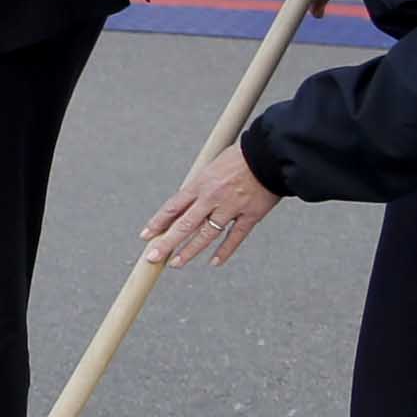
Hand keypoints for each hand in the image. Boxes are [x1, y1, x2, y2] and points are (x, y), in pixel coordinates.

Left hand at [143, 144, 283, 269]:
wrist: (270, 153)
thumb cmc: (241, 156)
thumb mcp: (212, 166)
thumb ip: (200, 186)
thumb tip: (186, 204)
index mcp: (200, 183)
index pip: (173, 207)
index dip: (158, 223)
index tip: (146, 236)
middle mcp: (212, 197)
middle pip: (184, 225)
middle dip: (167, 243)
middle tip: (153, 257)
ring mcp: (231, 208)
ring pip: (206, 235)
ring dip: (190, 251)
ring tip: (176, 263)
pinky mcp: (251, 215)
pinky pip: (235, 237)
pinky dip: (224, 251)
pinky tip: (214, 262)